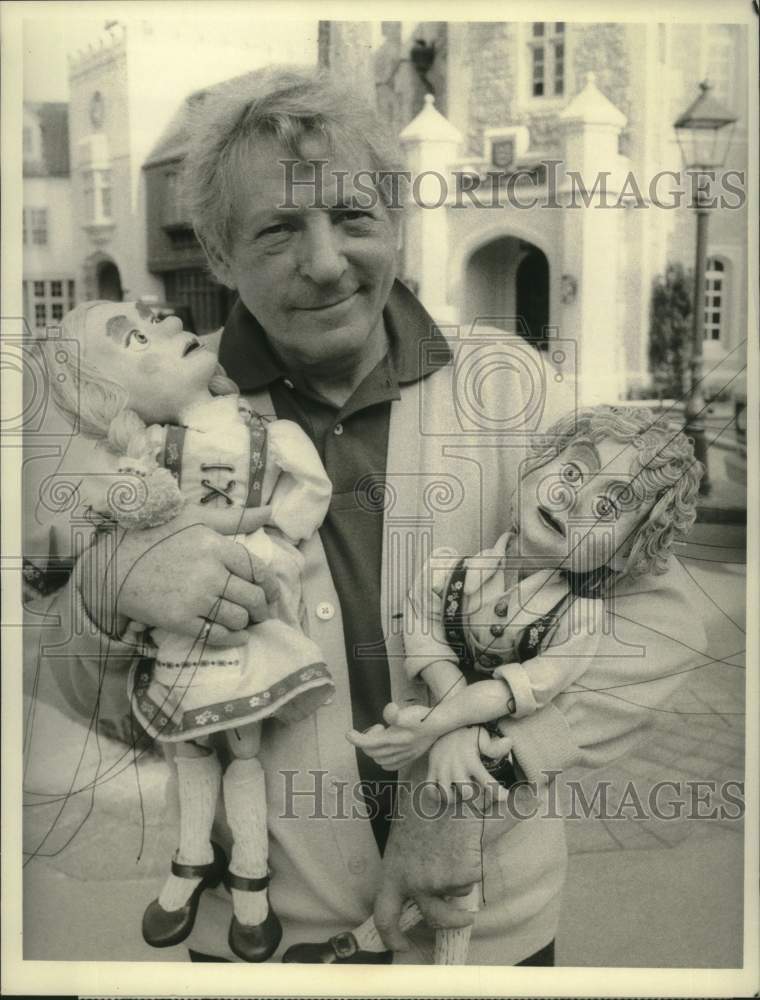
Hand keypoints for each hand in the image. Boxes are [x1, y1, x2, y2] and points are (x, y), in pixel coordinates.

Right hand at [76, 507, 278, 645]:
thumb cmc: (155, 536)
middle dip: (262, 608)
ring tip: (247, 622)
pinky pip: (217, 634)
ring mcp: (195, 598)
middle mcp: (210, 573)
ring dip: (247, 623)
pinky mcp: (180, 620)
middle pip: (252, 597)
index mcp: (216, 546)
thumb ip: (234, 518)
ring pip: (238, 618)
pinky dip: (232, 638)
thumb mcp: (194, 518)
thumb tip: (268, 511)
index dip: (270, 585)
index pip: (258, 570)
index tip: (271, 592)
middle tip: (262, 612)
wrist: (114, 566)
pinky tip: (236, 636)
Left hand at [346, 702, 439, 769]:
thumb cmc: (423, 716)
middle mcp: (398, 751)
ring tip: (382, 734)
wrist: (441, 723)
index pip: (368, 743)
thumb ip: (394, 713)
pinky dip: (383, 759)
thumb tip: (388, 710)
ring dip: (375, 748)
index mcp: (394, 740)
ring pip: (380, 759)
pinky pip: (390, 765)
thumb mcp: (408, 712)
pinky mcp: (409, 757)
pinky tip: (386, 749)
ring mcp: (404, 756)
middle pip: (372, 752)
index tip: (349, 733)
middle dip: (367, 740)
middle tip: (376, 727)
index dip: (356, 739)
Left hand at [373, 776, 482, 950]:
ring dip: (461, 872)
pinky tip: (465, 838)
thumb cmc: (423, 805)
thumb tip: (420, 889)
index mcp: (393, 871)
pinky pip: (472, 877)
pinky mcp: (462, 874)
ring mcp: (439, 880)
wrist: (443, 784)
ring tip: (455, 841)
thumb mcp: (406, 837)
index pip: (384, 916)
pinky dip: (473, 861)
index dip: (392, 937)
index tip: (401, 945)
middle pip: (433, 917)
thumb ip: (411, 865)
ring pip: (457, 890)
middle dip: (452, 921)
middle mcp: (414, 881)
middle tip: (463, 917)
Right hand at [427, 726, 512, 806]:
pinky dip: (438, 796)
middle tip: (481, 795)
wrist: (444, 723)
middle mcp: (455, 768)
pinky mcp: (431, 770)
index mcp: (471, 761)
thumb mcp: (482, 736)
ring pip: (447, 796)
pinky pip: (431, 791)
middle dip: (476, 798)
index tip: (505, 796)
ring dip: (457, 799)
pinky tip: (447, 792)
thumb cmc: (467, 733)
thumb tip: (509, 742)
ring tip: (462, 793)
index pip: (487, 782)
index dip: (497, 793)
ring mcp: (442, 770)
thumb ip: (494, 745)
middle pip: (466, 794)